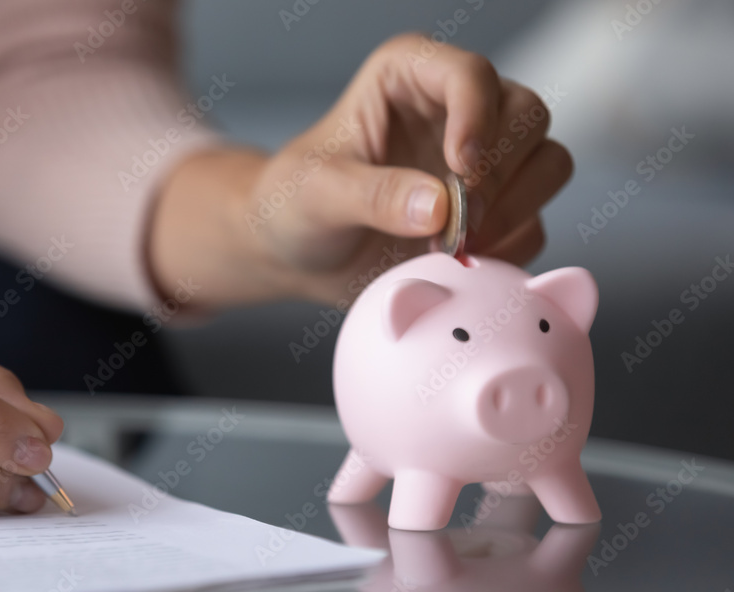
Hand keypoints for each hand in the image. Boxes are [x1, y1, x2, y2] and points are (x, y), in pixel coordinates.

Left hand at [150, 35, 572, 306]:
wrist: (301, 255)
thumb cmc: (295, 206)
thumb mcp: (315, 195)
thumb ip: (371, 195)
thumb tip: (439, 208)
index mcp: (409, 76)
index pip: (470, 74)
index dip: (477, 119)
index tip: (461, 173)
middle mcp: (456, 109)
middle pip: (527, 116)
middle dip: (500, 176)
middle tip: (457, 225)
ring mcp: (484, 160)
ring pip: (548, 163)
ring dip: (515, 210)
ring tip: (457, 248)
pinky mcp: (496, 209)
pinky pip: (536, 222)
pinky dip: (510, 247)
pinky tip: (463, 265)